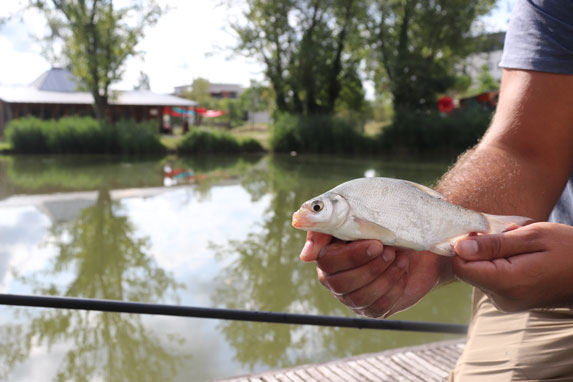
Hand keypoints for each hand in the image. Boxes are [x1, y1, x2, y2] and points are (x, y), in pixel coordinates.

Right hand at [300, 231, 451, 317]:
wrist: (411, 238)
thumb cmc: (378, 223)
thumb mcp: (353, 216)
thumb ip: (326, 229)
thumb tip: (306, 257)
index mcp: (326, 257)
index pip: (328, 263)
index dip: (352, 256)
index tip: (375, 244)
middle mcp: (335, 280)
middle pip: (342, 284)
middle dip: (370, 268)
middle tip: (390, 251)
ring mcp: (353, 298)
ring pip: (360, 297)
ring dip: (384, 277)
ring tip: (400, 258)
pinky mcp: (372, 309)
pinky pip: (378, 307)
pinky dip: (394, 288)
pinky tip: (402, 270)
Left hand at [453, 222, 572, 311]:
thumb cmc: (569, 250)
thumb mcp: (533, 237)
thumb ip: (494, 244)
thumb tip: (459, 247)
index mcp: (507, 283)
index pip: (461, 267)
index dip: (464, 246)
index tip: (482, 232)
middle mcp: (502, 298)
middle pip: (469, 269)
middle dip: (482, 248)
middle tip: (509, 235)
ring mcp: (505, 302)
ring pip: (479, 272)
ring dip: (493, 254)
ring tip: (520, 245)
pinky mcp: (508, 301)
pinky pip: (492, 278)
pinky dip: (501, 263)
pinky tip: (521, 256)